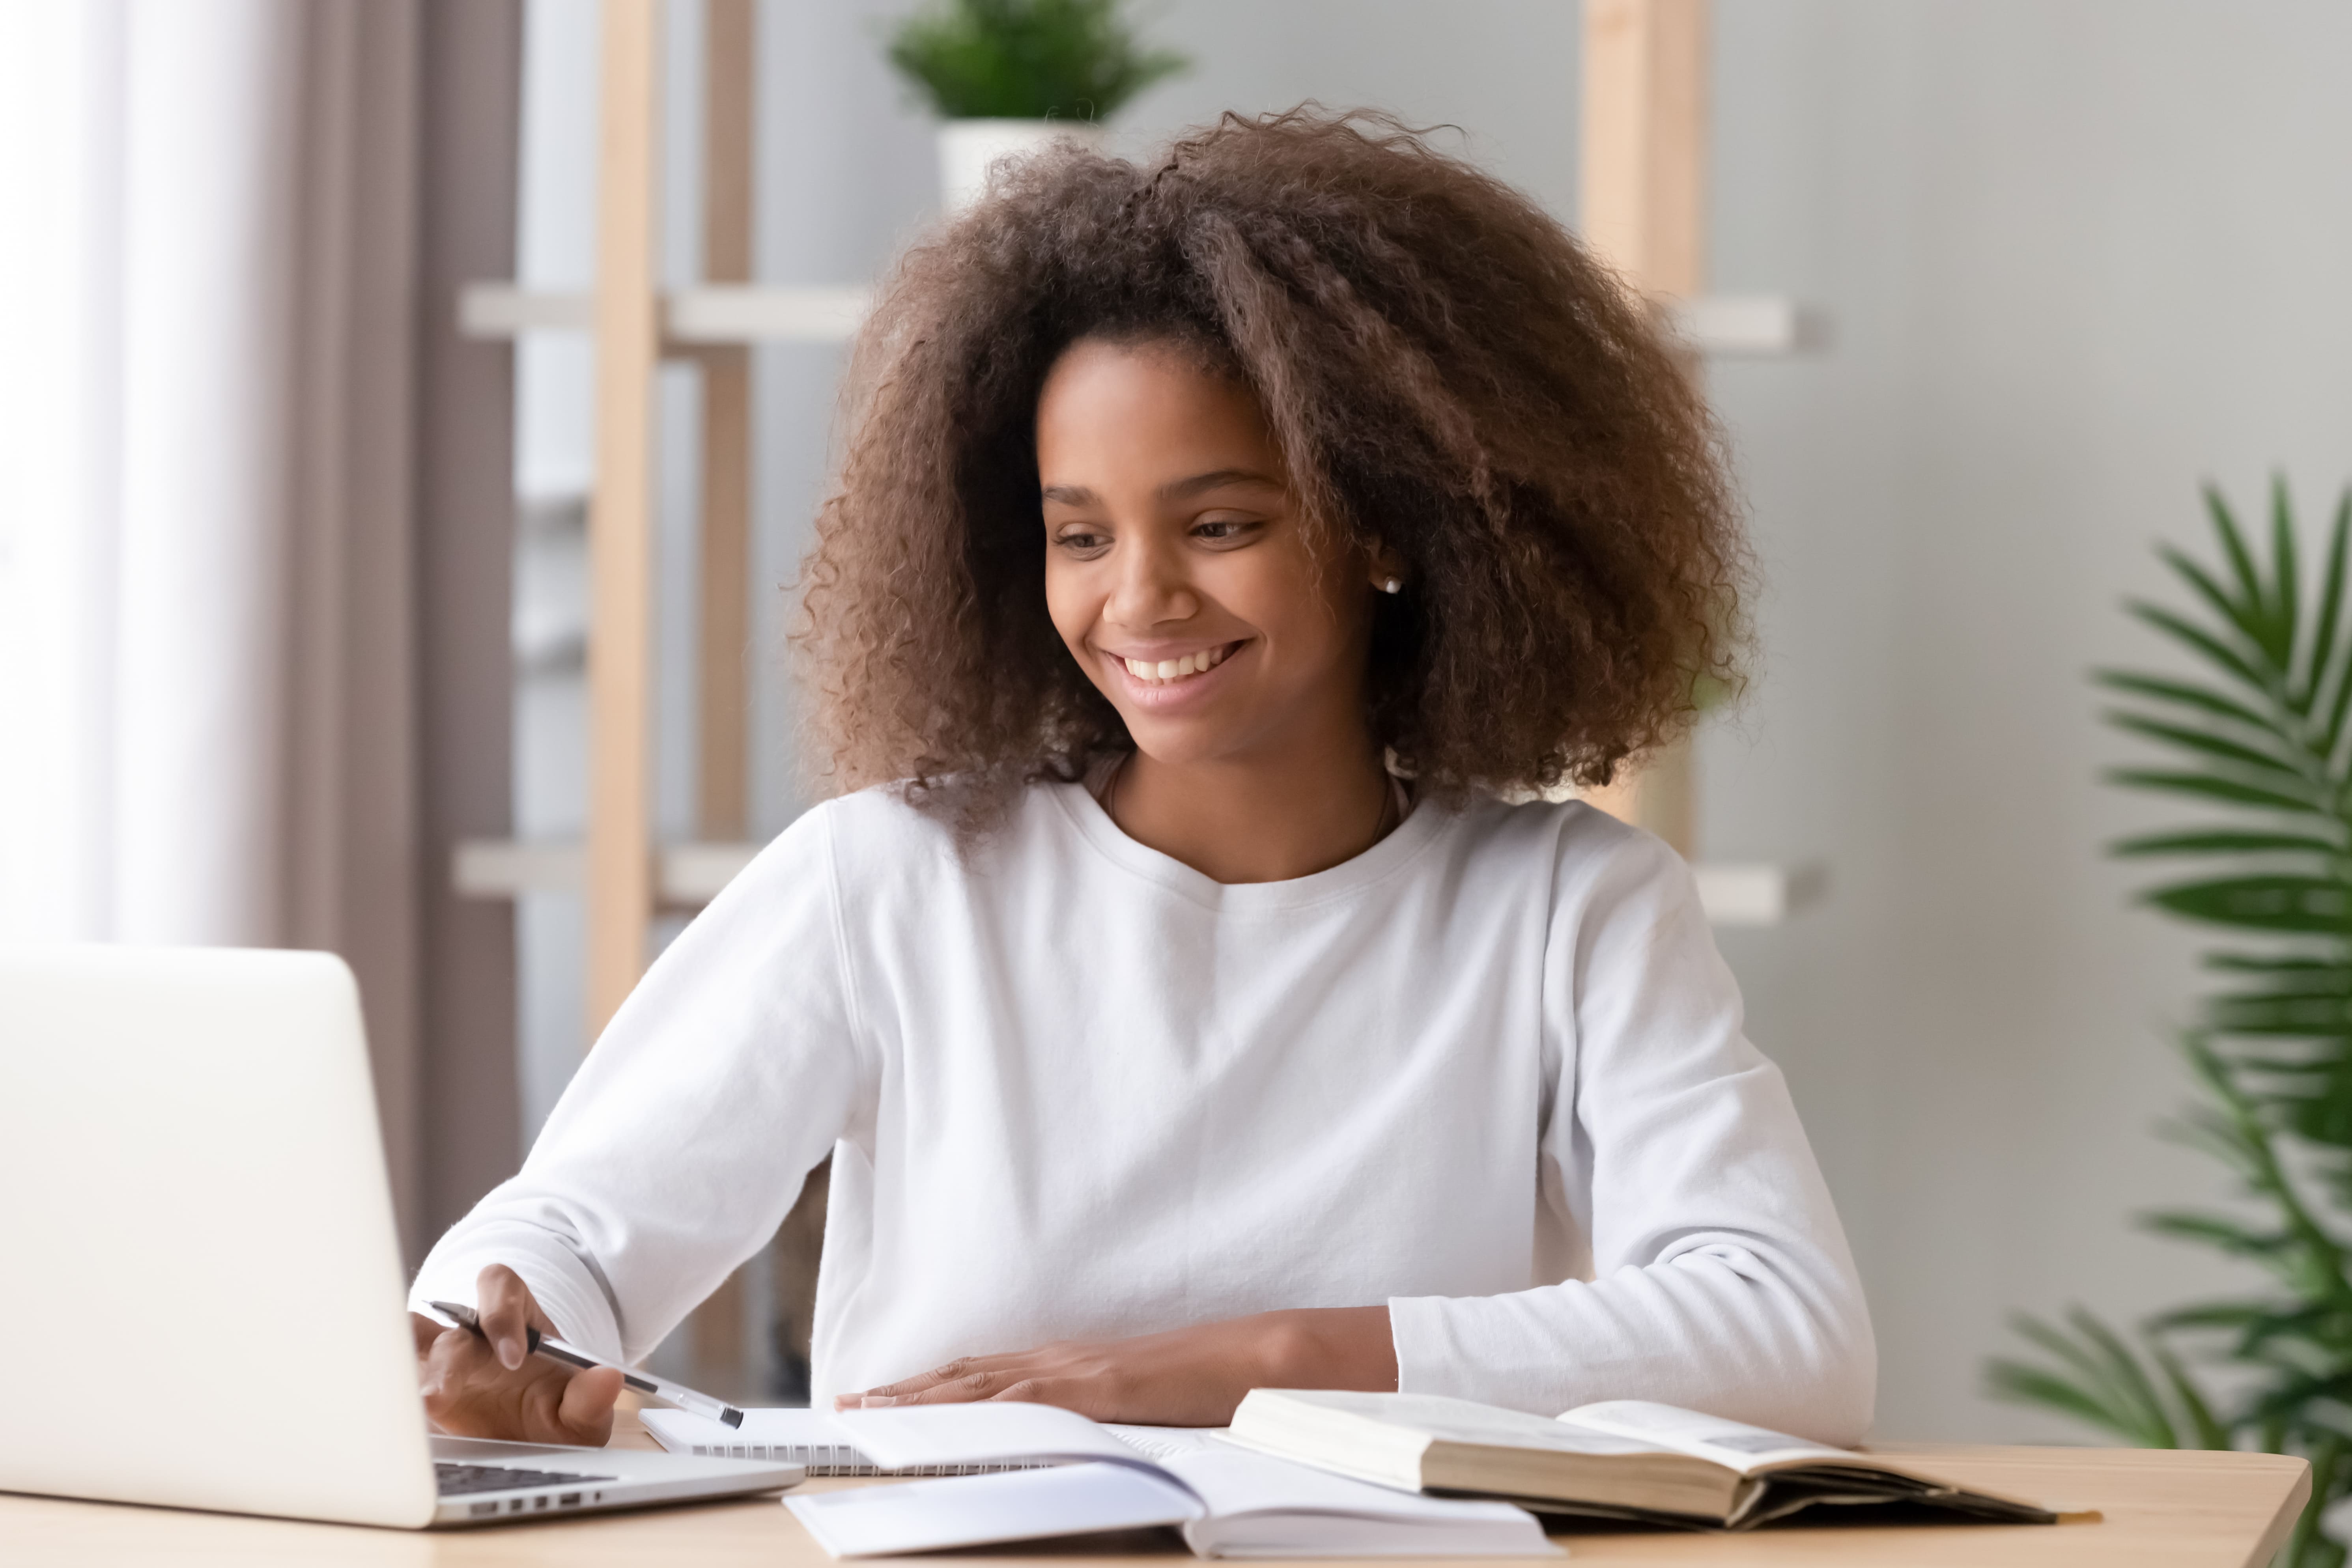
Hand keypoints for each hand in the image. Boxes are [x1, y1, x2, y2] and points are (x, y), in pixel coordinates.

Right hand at [413, 1264, 623, 1444]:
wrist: (537, 1444)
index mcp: (519, 1320)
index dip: (502, 1314)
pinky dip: (393, 1395)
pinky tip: (391, 1420)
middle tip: (439, 1398)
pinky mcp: (423, 1393)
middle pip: (450, 1325)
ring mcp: (444, 1363)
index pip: (502, 1288)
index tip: (514, 1358)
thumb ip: (592, 1398)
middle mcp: (475, 1336)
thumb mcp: (583, 1414)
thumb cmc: (558, 1415)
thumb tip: (608, 1379)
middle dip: (445, 1359)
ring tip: (409, 1412)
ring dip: (410, 1375)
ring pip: (412, 1348)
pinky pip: (399, 1382)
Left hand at [833, 1305, 1396, 1425]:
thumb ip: (1095, 1416)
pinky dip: (978, 1405)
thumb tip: (1062, 1442)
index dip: (928, 1387)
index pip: (984, 1374)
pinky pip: (1026, 1396)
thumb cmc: (1203, 1384)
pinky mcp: (1095, 1384)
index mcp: (1070, 1365)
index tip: (879, 1400)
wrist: (1253, 1358)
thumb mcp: (1134, 1406)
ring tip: (869, 1412)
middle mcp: (1062, 1359)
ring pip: (980, 1381)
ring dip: (921, 1396)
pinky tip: (945, 1416)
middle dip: (904, 1393)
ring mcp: (1077, 1368)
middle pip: (967, 1374)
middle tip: (847, 1408)